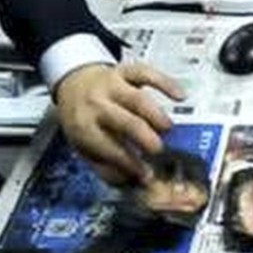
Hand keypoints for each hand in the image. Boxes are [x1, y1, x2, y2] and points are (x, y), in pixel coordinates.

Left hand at [55, 63, 185, 184]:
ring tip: (169, 129)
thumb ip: (106, 168)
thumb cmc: (83, 120)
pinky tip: (180, 95)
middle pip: (126, 122)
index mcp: (84, 128)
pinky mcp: (124, 71)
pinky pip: (146, 73)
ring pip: (138, 99)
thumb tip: (132, 181)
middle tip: (159, 151)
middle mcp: (96, 105)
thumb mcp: (84, 148)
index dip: (131, 163)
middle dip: (146, 138)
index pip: (110, 148)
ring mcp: (111, 86)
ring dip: (157, 115)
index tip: (147, 174)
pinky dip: (165, 83)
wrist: (73, 84)